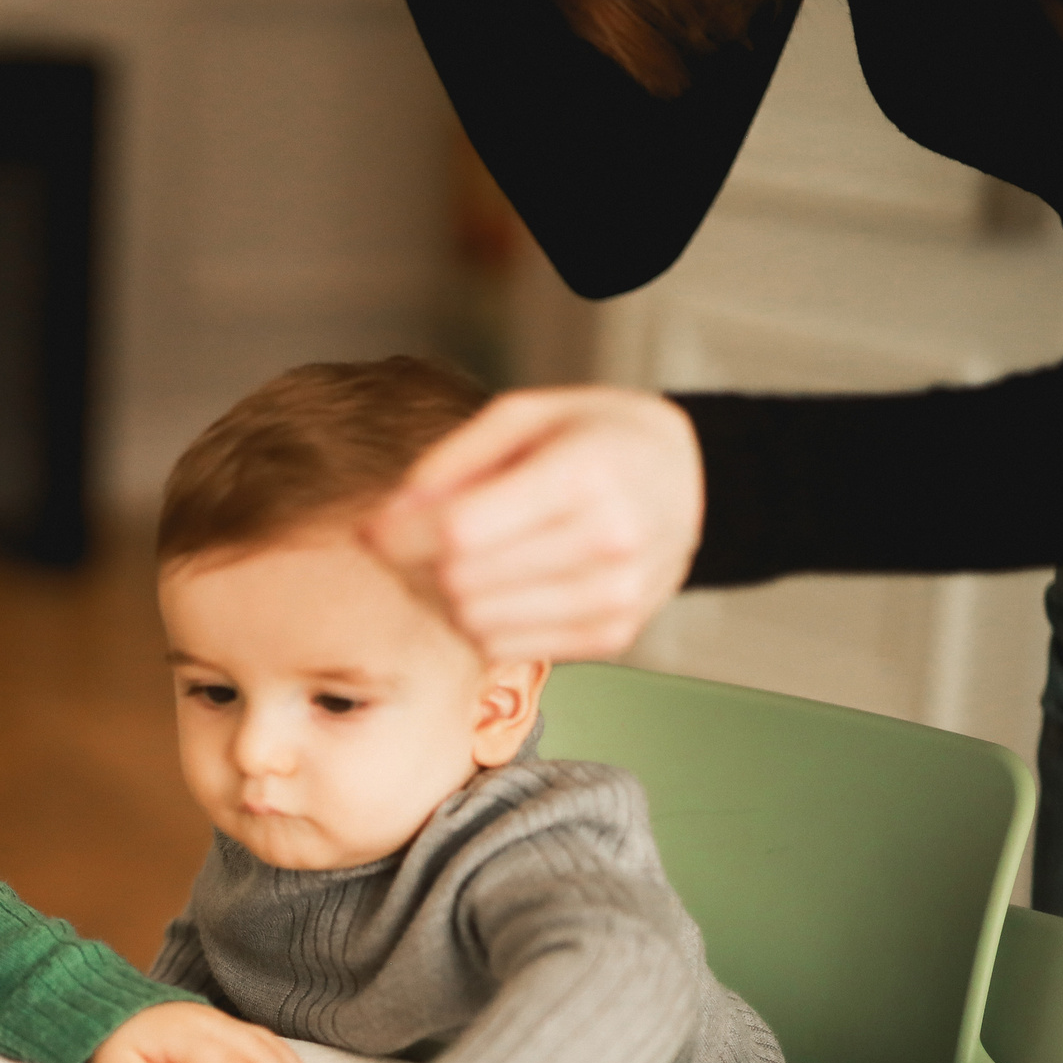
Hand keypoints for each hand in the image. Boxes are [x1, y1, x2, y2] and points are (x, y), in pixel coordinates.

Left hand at [365, 387, 703, 661]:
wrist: (689, 476)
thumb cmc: (594, 436)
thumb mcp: (524, 415)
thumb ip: (451, 462)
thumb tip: (386, 520)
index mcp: (586, 474)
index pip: (461, 530)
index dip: (399, 535)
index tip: (373, 528)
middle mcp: (609, 541)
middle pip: (462, 581)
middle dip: (418, 564)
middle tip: (415, 540)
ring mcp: (617, 596)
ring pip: (477, 623)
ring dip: (447, 597)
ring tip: (463, 559)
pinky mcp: (614, 634)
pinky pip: (506, 647)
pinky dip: (482, 622)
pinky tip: (499, 586)